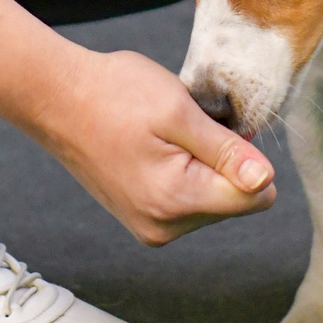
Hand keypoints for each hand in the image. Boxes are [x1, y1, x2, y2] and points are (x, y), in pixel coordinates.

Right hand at [0, 0, 273, 243]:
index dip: (248, 157)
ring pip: (212, 200)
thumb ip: (226, 152)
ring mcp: (150, 227)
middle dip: (222, 161)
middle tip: (184, 126)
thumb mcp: (179, 112)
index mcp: (176, 201)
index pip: (255, 197)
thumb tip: (267, 182)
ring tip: (164, 134)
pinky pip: (187, 200)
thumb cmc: (114, 94)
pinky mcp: (142, 219)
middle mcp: (163, 227)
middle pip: (234, 201)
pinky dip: (184, 171)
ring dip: (202, 165)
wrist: (55, 97)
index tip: (216, 128)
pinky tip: (155, 147)